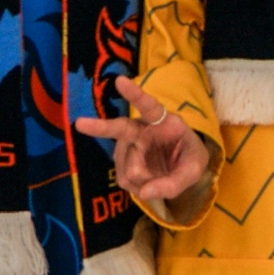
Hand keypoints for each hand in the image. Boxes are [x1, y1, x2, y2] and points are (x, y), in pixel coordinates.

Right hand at [73, 77, 210, 201]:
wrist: (182, 163)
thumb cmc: (189, 157)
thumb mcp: (194, 169)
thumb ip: (175, 182)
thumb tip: (145, 193)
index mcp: (163, 121)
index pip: (149, 106)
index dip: (134, 94)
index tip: (119, 81)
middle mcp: (142, 129)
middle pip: (119, 129)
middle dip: (99, 127)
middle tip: (79, 123)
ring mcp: (128, 145)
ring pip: (128, 169)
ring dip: (145, 181)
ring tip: (160, 178)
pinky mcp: (122, 160)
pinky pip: (125, 179)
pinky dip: (139, 188)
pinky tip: (148, 181)